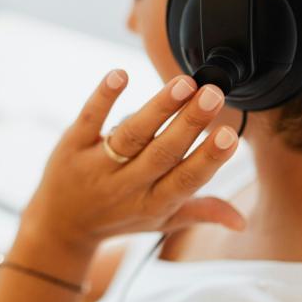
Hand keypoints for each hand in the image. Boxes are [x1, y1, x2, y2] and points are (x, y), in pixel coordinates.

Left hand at [21, 70, 243, 257]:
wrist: (60, 226)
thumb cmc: (118, 217)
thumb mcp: (159, 221)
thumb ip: (200, 212)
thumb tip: (241, 221)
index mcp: (154, 203)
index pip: (185, 180)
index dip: (208, 158)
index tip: (230, 134)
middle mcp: (126, 185)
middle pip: (161, 152)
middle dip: (189, 124)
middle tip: (213, 95)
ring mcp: (97, 165)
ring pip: (131, 135)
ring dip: (158, 108)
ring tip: (183, 84)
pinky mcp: (72, 146)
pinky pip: (89, 119)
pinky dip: (104, 97)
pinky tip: (119, 75)